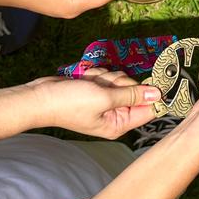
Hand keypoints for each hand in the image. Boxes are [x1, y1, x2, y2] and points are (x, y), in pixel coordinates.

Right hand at [27, 68, 161, 137]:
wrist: (41, 96)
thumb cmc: (70, 102)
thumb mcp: (104, 98)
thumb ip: (132, 95)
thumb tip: (158, 94)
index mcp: (119, 124)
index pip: (149, 110)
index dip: (153, 94)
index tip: (155, 80)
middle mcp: (115, 114)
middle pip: (136, 90)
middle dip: (120, 82)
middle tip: (105, 86)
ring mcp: (106, 101)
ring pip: (121, 80)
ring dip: (106, 77)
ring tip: (90, 84)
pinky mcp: (98, 90)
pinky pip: (108, 76)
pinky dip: (97, 75)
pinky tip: (85, 80)